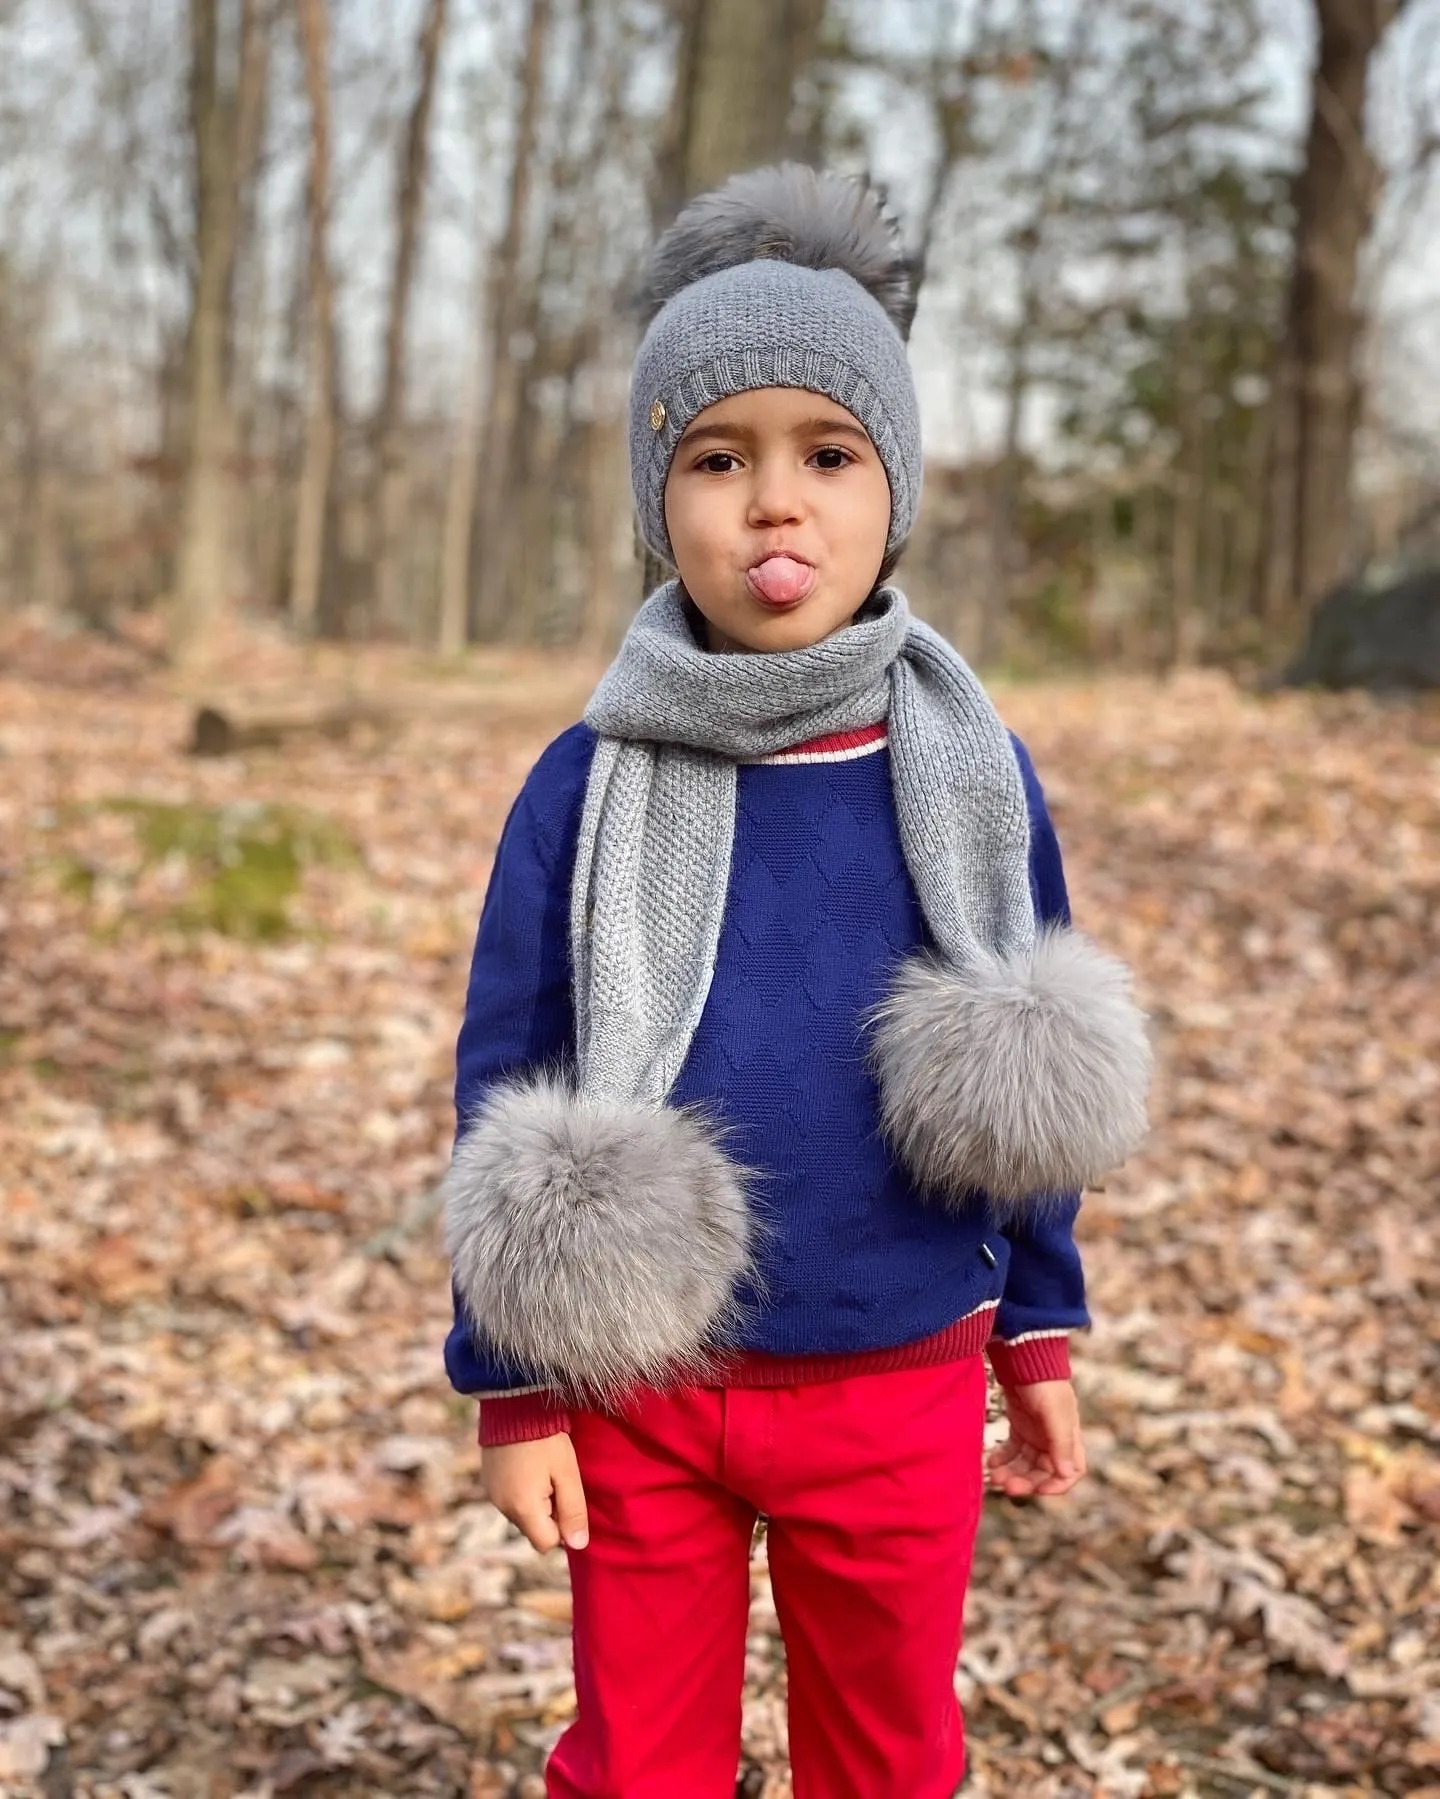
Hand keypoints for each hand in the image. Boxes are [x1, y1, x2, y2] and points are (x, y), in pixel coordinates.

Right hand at [480, 1433, 589, 1553]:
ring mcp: (492, 1494)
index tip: (565, 1496)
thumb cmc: (546, 1439)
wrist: (514, 1404)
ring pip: (522, 1515)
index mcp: (522, 1508)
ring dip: (535, 1502)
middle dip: (548, 1514)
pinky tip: (528, 1465)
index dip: (562, 1526)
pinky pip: (510, 1499)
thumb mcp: (568, 1473)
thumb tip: (578, 1545)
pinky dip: (521, 1491)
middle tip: (556, 1480)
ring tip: (542, 1469)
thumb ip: (573, 1511)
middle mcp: (502, 1507)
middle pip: (533, 1530)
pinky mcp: (488, 1481)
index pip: (546, 1543)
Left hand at [986, 1379, 1085, 1498]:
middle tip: (1006, 1485)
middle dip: (1026, 1481)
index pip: (1069, 1472)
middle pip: (1042, 1472)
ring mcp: (1036, 1433)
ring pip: (1025, 1464)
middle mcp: (1054, 1438)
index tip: (1038, 1491)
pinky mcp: (1020, 1425)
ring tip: (994, 1475)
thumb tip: (1067, 1473)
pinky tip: (991, 1462)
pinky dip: (1002, 1458)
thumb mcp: (1054, 1412)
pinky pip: (1012, 1450)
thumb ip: (1061, 1443)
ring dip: (1011, 1472)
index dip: (1056, 1486)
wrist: (1023, 1355)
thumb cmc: (1043, 1381)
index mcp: (1069, 1437)